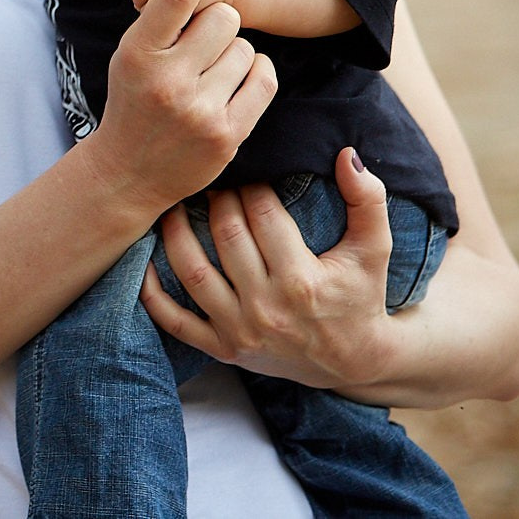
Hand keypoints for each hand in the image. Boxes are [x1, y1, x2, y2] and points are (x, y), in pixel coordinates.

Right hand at [87, 0, 276, 216]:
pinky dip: (255, 74)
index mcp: (139, 54)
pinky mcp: (228, 134)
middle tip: (201, 43)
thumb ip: (161, 21)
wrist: (128, 171)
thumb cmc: (133, 101)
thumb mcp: (131, 56)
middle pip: (223, 17)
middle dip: (218, 24)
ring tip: (210, 74)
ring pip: (246, 49)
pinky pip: (264, 78)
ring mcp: (200, 110)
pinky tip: (236, 82)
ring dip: (233, 55)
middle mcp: (169, 80)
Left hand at [141, 147, 399, 390]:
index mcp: (302, 281)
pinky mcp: (222, 350)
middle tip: (214, 183)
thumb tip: (345, 155)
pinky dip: (153, 293)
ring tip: (174, 205)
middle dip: (217, 201)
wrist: (356, 363)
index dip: (252, 187)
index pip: (263, 217)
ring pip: (194, 273)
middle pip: (227, 238)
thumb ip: (367, 200)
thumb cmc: (362, 296)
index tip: (247, 174)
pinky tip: (144, 261)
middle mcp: (268, 309)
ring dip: (176, 234)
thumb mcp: (374, 249)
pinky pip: (175, 321)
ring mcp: (241, 332)